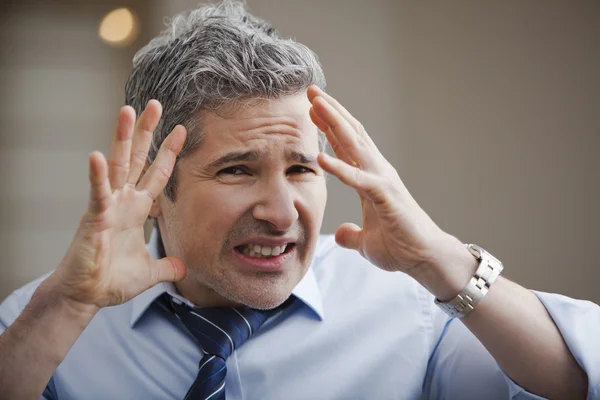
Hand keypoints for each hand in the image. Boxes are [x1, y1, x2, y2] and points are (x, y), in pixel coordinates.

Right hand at [49, 100, 186, 310]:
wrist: (86, 296)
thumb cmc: (111, 280)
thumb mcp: (150, 272)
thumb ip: (167, 265)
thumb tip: (183, 266)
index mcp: (137, 209)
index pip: (157, 175)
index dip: (169, 153)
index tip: (182, 130)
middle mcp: (123, 201)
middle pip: (138, 159)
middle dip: (147, 132)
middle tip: (155, 104)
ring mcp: (108, 206)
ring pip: (118, 165)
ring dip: (123, 138)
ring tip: (128, 110)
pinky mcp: (94, 218)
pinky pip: (97, 193)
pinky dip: (97, 175)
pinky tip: (98, 156)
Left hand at [308, 86, 471, 295]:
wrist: (425, 259)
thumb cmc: (401, 247)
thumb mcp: (366, 242)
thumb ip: (352, 235)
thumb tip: (341, 234)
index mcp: (371, 178)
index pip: (348, 146)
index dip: (330, 126)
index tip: (312, 108)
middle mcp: (377, 172)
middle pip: (351, 135)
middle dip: (330, 112)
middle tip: (311, 91)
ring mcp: (382, 180)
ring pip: (355, 145)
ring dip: (334, 123)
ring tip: (315, 104)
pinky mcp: (385, 196)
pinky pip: (358, 179)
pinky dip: (339, 168)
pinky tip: (320, 158)